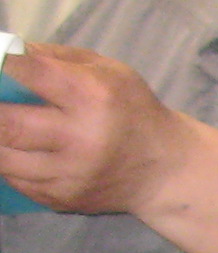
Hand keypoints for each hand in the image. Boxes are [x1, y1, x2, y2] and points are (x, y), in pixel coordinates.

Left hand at [0, 41, 195, 215]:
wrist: (166, 171)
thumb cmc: (133, 111)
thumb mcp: (110, 71)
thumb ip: (55, 58)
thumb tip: (4, 53)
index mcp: (93, 97)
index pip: (29, 72)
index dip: (3, 64)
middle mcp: (81, 138)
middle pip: (6, 123)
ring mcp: (70, 174)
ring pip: (2, 156)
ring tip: (7, 127)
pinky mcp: (62, 199)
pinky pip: (14, 179)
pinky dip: (9, 161)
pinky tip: (20, 150)